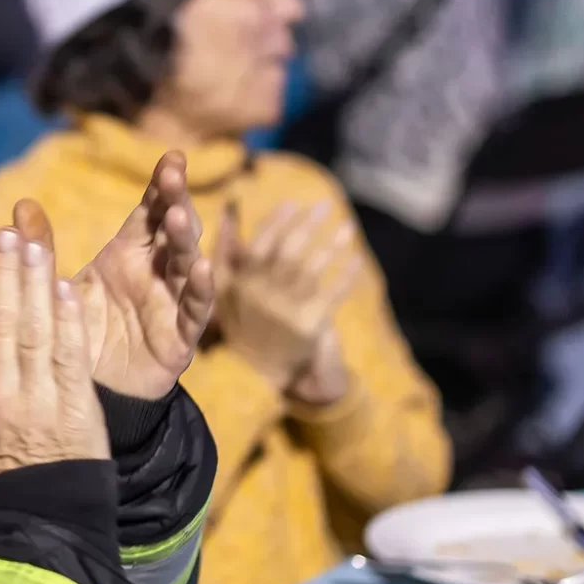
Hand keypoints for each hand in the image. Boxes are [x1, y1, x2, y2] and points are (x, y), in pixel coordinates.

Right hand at [0, 229, 108, 496]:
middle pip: (1, 324)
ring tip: (36, 245)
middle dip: (6, 274)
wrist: (43, 527)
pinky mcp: (75, 409)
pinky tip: (64, 288)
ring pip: (34, 331)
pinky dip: (67, 319)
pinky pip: (70, 355)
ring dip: (35, 284)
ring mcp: (37, 402)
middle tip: (9, 234)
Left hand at [12, 152, 214, 401]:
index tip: (170, 157)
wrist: (82, 395)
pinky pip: (195, 311)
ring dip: (187, 238)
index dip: (162, 184)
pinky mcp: (179, 339)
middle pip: (174, 229)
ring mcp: (171, 304)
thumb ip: (41, 248)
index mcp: (129, 255)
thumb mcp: (55, 286)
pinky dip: (201, 289)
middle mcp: (156, 274)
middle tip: (173, 174)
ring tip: (180, 214)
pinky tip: (203, 268)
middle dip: (176, 199)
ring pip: (188, 264)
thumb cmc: (74, 333)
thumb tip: (20, 205)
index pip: (150, 211)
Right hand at [212, 198, 361, 394]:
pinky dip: (345, 276)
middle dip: (306, 226)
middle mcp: (260, 298)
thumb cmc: (248, 326)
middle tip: (323, 205)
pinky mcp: (310, 326)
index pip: (258, 247)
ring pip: (311, 271)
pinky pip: (332, 296)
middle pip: (287, 253)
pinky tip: (356, 259)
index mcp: (239, 287)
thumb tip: (228, 214)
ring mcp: (286, 312)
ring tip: (347, 227)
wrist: (268, 379)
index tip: (292, 203)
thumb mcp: (228, 294)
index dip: (276, 223)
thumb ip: (227, 255)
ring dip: (331, 246)